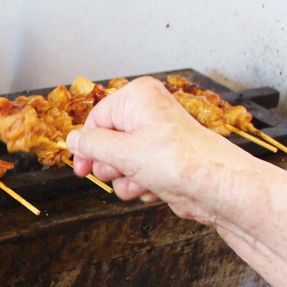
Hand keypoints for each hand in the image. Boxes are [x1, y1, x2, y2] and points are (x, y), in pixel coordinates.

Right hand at [66, 76, 260, 224]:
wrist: (215, 187)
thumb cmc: (179, 160)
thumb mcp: (122, 151)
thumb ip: (91, 145)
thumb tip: (72, 140)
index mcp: (138, 97)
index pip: (96, 118)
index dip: (87, 145)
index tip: (80, 166)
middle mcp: (147, 113)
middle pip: (107, 141)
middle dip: (109, 164)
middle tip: (119, 171)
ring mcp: (156, 138)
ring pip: (120, 162)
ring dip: (124, 178)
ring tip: (140, 180)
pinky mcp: (162, 161)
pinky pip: (136, 174)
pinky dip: (138, 185)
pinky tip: (151, 189)